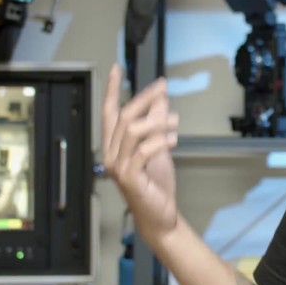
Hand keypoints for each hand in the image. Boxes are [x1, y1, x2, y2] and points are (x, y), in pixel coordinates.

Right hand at [102, 64, 180, 242]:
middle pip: (123, 117)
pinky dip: (160, 141)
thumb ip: (156, 122)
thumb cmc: (156, 184)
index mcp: (115, 146)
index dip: (111, 90)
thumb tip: (160, 98)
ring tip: (175, 122)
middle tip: (162, 90)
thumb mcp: (159, 147)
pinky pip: (143, 151)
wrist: (160, 215)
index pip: (109, 112)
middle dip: (144, 100)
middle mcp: (110, 155)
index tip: (116, 69)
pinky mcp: (129, 177)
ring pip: (133, 131)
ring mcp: (118, 167)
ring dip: (156, 122)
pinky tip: (173, 139)